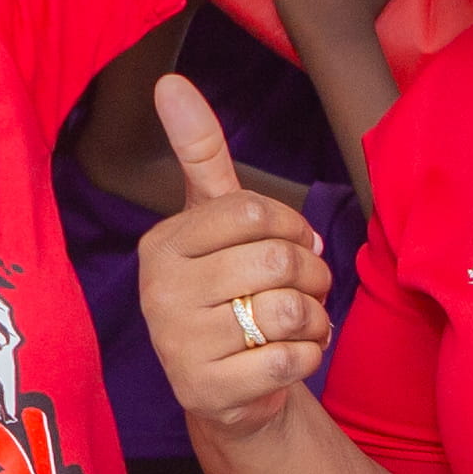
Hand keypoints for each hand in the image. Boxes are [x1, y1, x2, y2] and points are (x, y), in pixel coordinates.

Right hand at [137, 76, 340, 445]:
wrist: (230, 391)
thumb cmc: (228, 292)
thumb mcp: (213, 222)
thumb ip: (198, 153)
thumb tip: (168, 81)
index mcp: (161, 244)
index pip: (252, 211)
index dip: (293, 226)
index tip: (293, 242)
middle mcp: (158, 292)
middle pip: (276, 260)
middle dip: (312, 276)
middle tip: (305, 290)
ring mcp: (177, 346)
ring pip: (288, 311)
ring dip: (314, 319)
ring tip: (298, 325)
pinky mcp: (206, 392)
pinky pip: (291, 361)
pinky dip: (308, 357)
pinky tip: (288, 357)